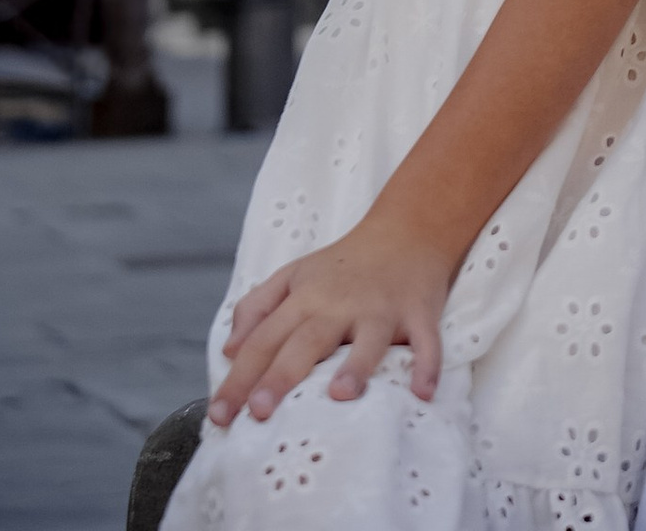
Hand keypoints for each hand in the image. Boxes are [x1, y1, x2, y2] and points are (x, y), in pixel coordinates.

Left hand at [209, 201, 457, 421]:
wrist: (408, 229)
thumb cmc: (344, 264)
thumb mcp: (294, 275)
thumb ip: (258, 308)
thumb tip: (230, 350)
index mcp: (306, 297)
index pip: (264, 340)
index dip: (239, 377)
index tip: (218, 415)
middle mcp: (340, 303)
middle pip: (306, 342)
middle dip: (281, 376)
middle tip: (259, 413)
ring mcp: (382, 308)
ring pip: (367, 340)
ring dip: (355, 367)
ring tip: (339, 396)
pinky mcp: (419, 312)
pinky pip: (425, 341)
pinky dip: (427, 364)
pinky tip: (423, 393)